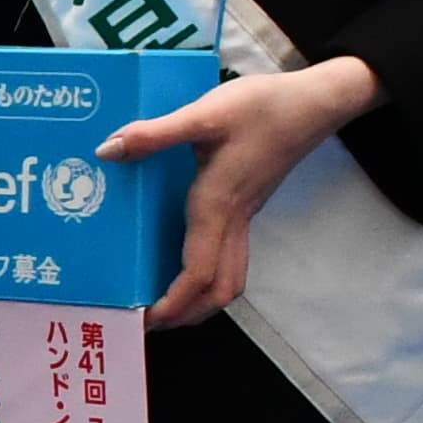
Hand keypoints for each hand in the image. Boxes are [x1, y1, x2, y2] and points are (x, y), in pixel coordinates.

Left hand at [102, 53, 384, 330]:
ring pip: (230, 276)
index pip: (199, 272)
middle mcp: (234, 218)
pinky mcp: (248, 204)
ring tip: (165, 303)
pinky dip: (207, 273)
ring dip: (200, 299)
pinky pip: (231, 254)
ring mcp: (246, 215)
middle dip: (187, 313)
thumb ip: (154, 134)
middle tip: (150, 321)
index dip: (174, 302)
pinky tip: (183, 261)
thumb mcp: (204, 114)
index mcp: (219, 204)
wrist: (315, 102)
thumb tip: (107, 151)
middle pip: (219, 289)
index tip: (147, 318)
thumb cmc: (263, 107)